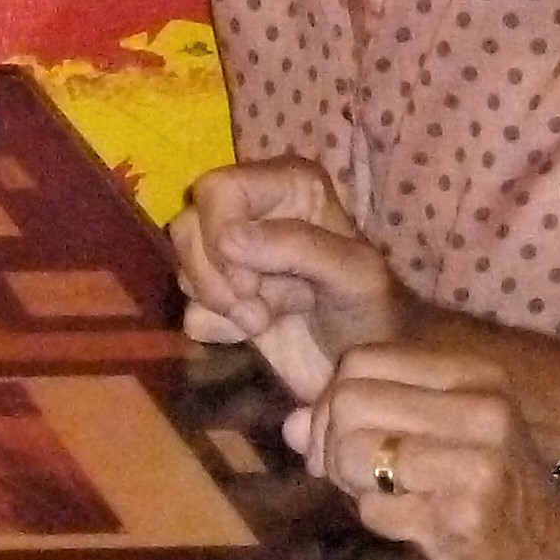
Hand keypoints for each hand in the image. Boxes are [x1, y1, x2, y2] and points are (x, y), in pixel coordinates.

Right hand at [167, 161, 406, 400]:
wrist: (369, 373)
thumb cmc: (376, 312)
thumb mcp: (355, 273)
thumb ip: (298, 246)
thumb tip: (227, 240)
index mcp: (289, 185)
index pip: (218, 190)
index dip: (220, 236)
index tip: (249, 285)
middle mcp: (254, 210)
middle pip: (189, 226)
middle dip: (216, 279)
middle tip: (258, 315)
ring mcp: (233, 255)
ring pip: (184, 265)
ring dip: (220, 304)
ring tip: (266, 322)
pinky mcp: (221, 296)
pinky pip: (188, 305)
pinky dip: (218, 327)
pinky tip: (256, 334)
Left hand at [297, 338, 559, 559]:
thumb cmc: (494, 504)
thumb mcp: (437, 444)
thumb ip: (365, 422)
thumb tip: (291, 424)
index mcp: (474, 375)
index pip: (359, 361)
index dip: (330, 405)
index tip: (340, 445)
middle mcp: (481, 406)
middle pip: (347, 402)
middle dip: (331, 447)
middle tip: (355, 480)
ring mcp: (478, 459)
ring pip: (353, 451)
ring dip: (353, 486)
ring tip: (388, 501)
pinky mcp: (467, 514)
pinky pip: (375, 507)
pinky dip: (380, 522)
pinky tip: (416, 530)